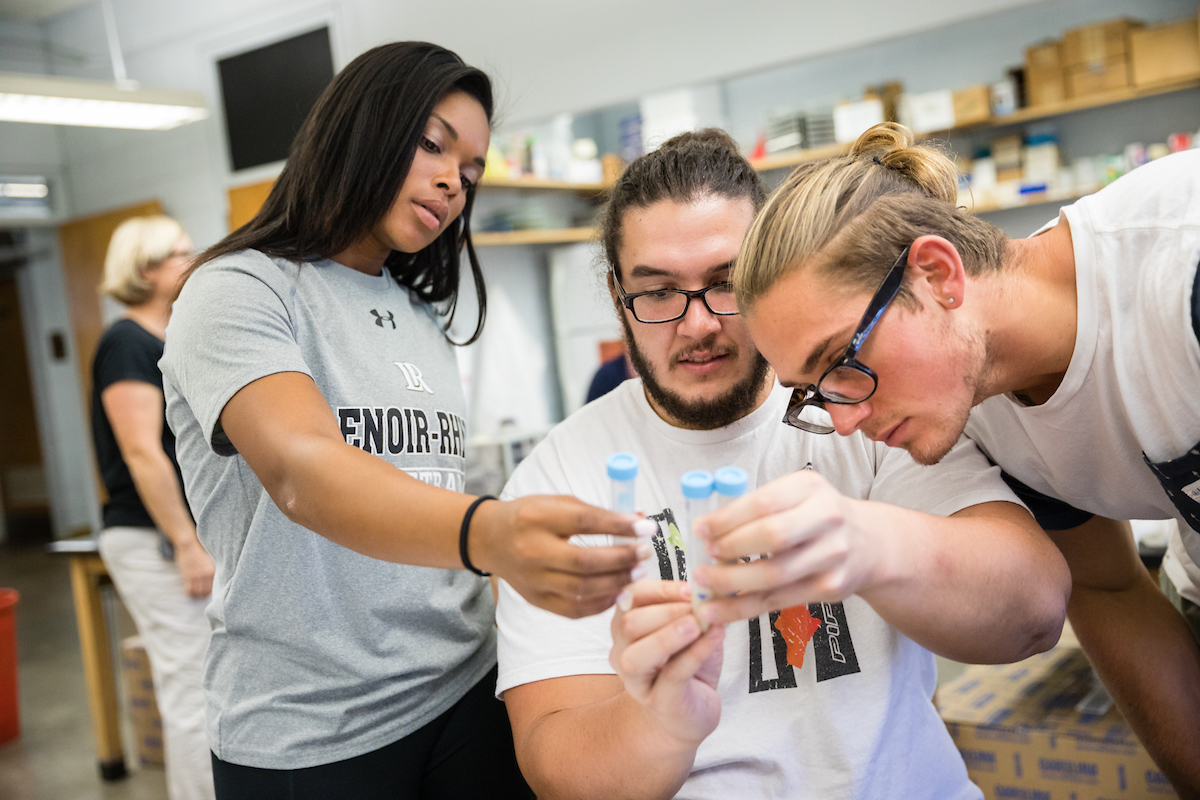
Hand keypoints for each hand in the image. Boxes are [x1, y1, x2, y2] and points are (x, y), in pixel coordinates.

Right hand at [175, 538, 214, 598]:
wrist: (188, 545)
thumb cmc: (200, 552)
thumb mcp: (211, 560)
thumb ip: (214, 569)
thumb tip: (218, 578)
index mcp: (213, 570)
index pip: (215, 586)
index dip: (212, 591)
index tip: (210, 592)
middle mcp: (206, 574)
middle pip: (207, 591)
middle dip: (205, 595)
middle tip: (202, 595)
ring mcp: (197, 576)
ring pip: (199, 592)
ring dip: (197, 596)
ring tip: (196, 595)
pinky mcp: (188, 576)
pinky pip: (189, 590)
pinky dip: (190, 594)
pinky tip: (190, 593)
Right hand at [472, 495, 652, 617]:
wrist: (490, 538)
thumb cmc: (530, 516)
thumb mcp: (558, 502)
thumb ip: (597, 512)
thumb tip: (638, 519)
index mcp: (538, 518)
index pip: (585, 522)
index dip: (620, 526)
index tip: (648, 527)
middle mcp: (533, 550)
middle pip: (585, 561)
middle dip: (622, 559)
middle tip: (645, 554)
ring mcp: (533, 579)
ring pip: (582, 589)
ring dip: (617, 582)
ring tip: (637, 573)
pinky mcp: (536, 599)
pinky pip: (574, 609)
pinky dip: (601, 603)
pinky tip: (618, 592)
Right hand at [610, 580, 723, 746]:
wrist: (688, 715)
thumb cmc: (686, 667)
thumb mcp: (690, 630)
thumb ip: (693, 608)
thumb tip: (710, 584)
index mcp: (626, 626)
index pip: (630, 597)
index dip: (659, 589)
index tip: (691, 588)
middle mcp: (623, 652)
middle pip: (629, 624)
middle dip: (665, 611)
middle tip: (697, 606)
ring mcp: (637, 682)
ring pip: (638, 656)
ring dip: (668, 636)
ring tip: (696, 624)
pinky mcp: (661, 702)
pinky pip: (672, 676)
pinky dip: (694, 654)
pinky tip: (715, 638)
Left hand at [691, 470, 886, 626]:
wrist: (870, 544)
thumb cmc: (817, 517)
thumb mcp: (795, 496)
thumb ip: (756, 508)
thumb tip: (706, 529)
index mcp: (810, 487)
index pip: (763, 502)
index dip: (727, 519)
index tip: (700, 530)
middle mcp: (827, 518)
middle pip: (771, 536)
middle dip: (730, 549)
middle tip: (704, 558)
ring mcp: (832, 555)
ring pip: (774, 574)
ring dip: (731, 582)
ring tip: (705, 583)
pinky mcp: (830, 587)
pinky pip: (778, 600)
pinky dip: (743, 607)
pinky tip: (719, 610)